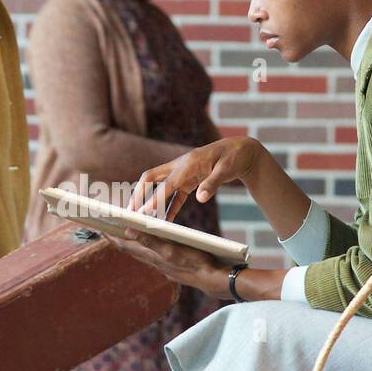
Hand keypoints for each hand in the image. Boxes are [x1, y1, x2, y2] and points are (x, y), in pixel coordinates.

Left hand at [105, 227, 230, 298]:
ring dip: (128, 243)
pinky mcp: (170, 265)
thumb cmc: (194, 261)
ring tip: (120, 234)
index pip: (124, 244)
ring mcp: (161, 264)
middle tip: (104, 228)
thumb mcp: (171, 249)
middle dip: (115, 238)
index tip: (97, 226)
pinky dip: (143, 246)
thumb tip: (128, 231)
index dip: (110, 236)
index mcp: (150, 255)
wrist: (211, 278)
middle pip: (128, 248)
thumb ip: (149, 241)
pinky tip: (147, 244)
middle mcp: (153, 260)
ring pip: (139, 252)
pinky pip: (150, 254)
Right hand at [128, 136, 263, 219]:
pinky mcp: (188, 181)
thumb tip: (201, 198)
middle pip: (149, 179)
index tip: (143, 214)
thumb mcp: (227, 169)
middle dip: (138, 195)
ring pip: (157, 186)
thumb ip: (212, 183)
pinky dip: (167, 208)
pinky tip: (164, 221)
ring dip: (147, 201)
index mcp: (187, 164)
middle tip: (130, 213)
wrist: (241, 150)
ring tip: (139, 218)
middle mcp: (179, 167)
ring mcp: (182, 174)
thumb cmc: (234, 156)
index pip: (166, 184)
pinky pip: (173, 196)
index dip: (154, 199)